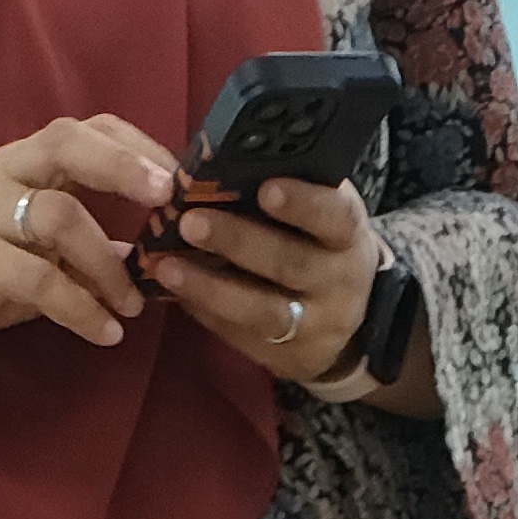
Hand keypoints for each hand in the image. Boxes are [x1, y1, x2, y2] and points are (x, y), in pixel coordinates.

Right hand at [0, 115, 178, 363]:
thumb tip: (147, 256)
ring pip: (57, 215)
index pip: (83, 128)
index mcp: (22, 162)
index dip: (134, 145)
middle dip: (122, 167)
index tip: (178, 177)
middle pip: (66, 144)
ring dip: (107, 262)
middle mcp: (3, 174)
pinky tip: (106, 332)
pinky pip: (37, 280)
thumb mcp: (33, 249)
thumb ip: (83, 245)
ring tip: (133, 304)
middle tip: (167, 199)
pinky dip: (80, 308)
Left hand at [150, 176, 384, 389]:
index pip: (334, 217)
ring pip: (262, 311)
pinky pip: (242, 336)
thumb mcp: (321, 215)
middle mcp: (337, 284)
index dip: (303, 203)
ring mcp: (314, 327)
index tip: (266, 188)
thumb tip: (212, 160)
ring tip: (167, 267)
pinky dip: (206, 312)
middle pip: (290, 263)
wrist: (350, 324)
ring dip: (211, 288)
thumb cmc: (320, 246)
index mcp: (346, 236)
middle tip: (190, 222)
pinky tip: (176, 292)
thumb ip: (284, 189)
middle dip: (237, 241)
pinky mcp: (287, 358)